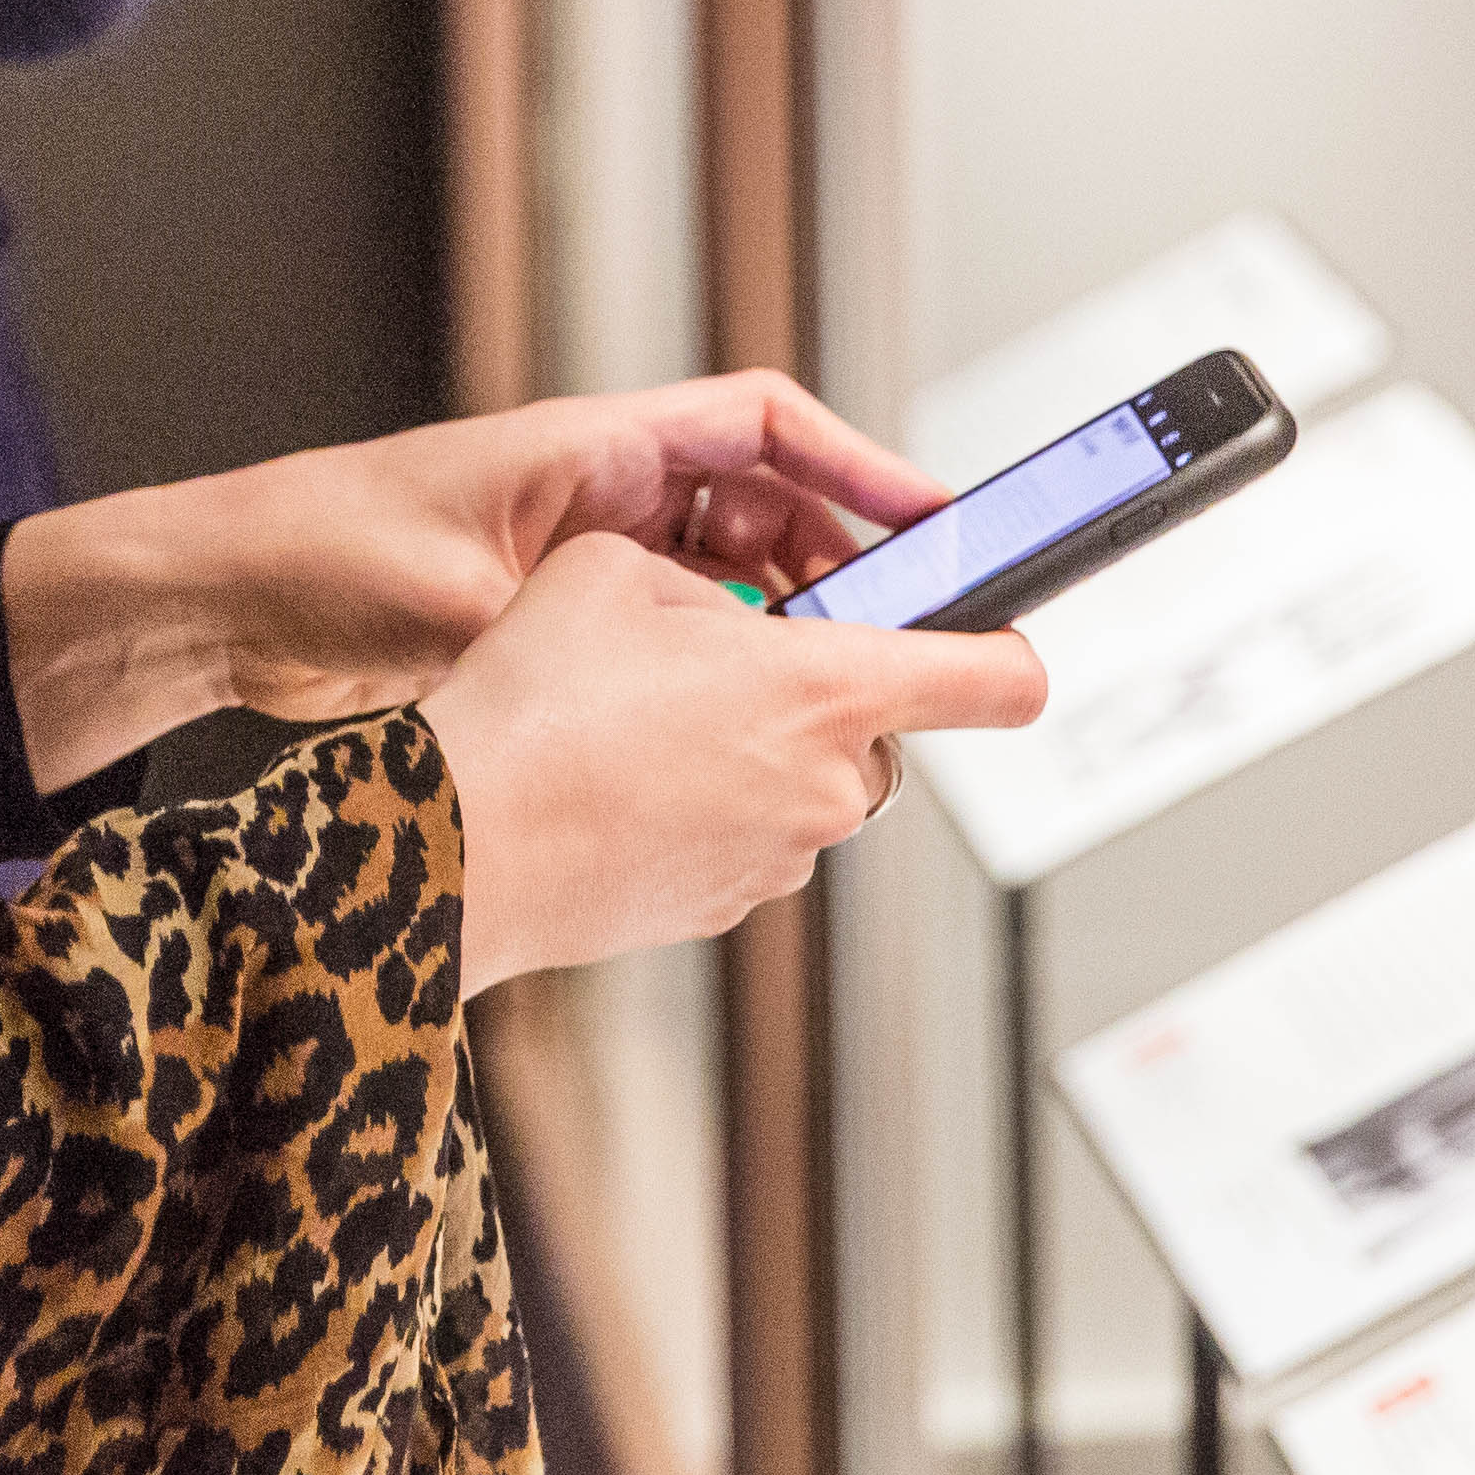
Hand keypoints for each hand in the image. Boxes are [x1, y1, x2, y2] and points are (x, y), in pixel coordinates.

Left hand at [4, 371, 949, 786]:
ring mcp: (578, 551)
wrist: (218, 600)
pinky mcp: (554, 613)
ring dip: (786, 626)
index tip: (940, 519)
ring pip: (728, 578)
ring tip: (839, 689)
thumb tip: (677, 660)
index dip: (860, 467)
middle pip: (766, 509)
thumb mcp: (457, 595)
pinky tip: (743, 720)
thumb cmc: (314, 554)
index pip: (761, 426)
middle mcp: (595, 488)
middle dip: (845, 567)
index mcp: (588, 445)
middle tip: (908, 635)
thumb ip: (568, 623)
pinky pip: (675, 630)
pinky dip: (721, 665)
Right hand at [420, 534, 1048, 994]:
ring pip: (797, 779)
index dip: (1011, 646)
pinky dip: (699, 806)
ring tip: (632, 721)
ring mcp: (780, 858)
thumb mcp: (617, 569)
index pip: (997, 677)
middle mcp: (825, 785)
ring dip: (746, 747)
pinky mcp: (723, 905)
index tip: (998, 632)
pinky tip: (614, 780)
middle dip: (810, 688)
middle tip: (715, 658)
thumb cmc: (535, 704)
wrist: (463, 840)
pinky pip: (740, 834)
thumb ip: (707, 583)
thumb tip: (725, 615)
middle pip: (872, 725)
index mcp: (827, 690)